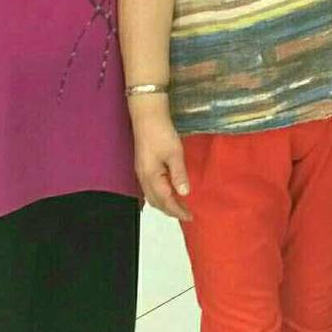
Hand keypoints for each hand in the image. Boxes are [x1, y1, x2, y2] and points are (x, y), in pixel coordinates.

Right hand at [131, 103, 191, 220]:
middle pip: (156, 202)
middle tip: (186, 213)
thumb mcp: (174, 153)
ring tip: (179, 205)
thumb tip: (184, 193)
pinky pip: (151, 187)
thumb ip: (179, 174)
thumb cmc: (161, 132)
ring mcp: (141, 171)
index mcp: (151, 177)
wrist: (147, 115)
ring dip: (165, 203)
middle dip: (170, 210)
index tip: (190, 217)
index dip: (178, 210)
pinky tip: (168, 190)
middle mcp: (143, 178)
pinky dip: (160, 194)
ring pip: (152, 195)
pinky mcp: (143, 165)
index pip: (165, 200)